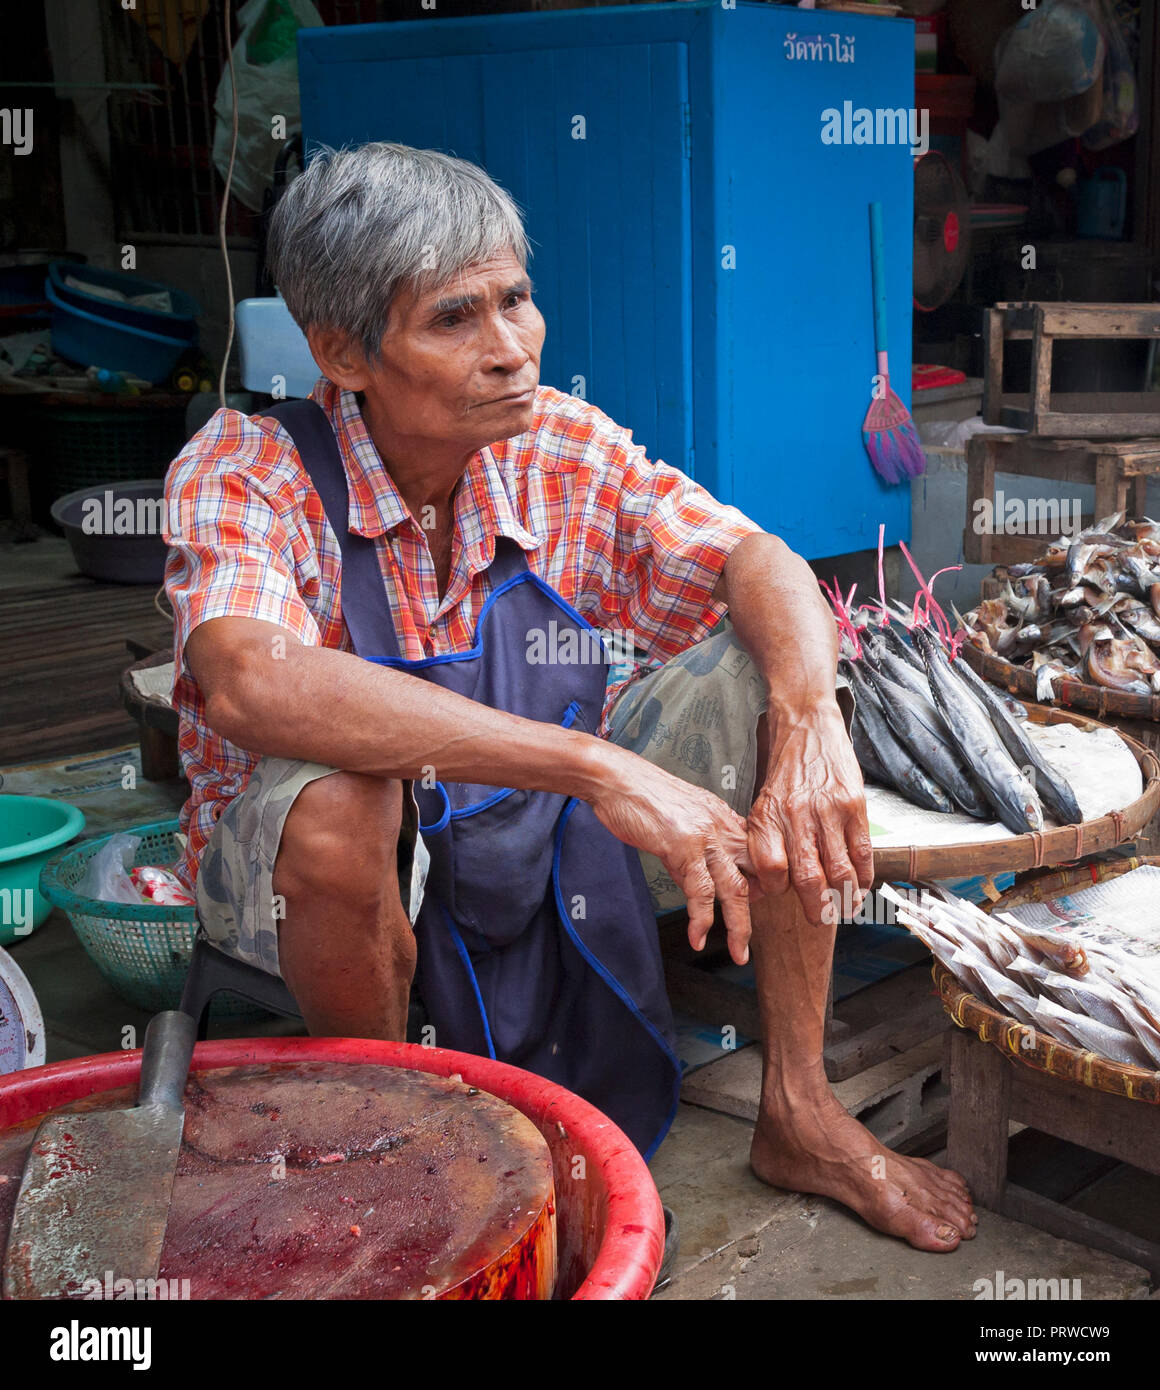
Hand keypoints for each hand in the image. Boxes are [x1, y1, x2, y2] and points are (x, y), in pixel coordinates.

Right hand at [587, 745, 758, 964]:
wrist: (615, 778)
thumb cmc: (641, 797)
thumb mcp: (678, 822)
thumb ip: (691, 854)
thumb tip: (694, 888)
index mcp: (723, 818)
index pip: (758, 853)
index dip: (764, 880)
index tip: (760, 902)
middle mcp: (722, 827)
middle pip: (758, 872)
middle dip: (765, 905)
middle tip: (758, 932)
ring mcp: (705, 837)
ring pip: (736, 889)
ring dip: (740, 927)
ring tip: (738, 954)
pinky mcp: (683, 847)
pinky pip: (700, 891)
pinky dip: (701, 919)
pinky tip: (698, 938)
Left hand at [747, 701, 873, 924]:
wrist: (806, 725)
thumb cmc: (784, 770)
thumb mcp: (764, 801)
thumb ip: (768, 839)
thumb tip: (776, 882)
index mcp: (767, 817)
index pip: (771, 870)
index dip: (778, 890)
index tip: (787, 895)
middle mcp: (796, 816)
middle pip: (807, 878)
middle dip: (816, 908)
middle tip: (821, 920)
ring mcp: (827, 810)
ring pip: (839, 871)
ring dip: (844, 898)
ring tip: (844, 909)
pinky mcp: (854, 804)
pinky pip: (862, 853)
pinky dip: (864, 877)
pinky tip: (861, 888)